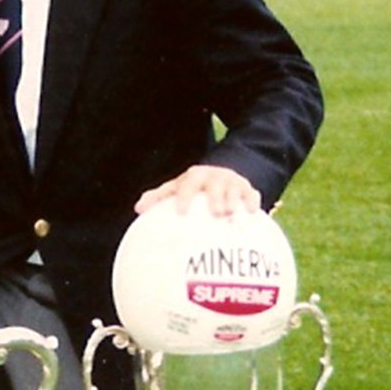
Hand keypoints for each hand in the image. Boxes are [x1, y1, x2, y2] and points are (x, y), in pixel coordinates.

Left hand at [134, 165, 261, 216]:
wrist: (220, 175)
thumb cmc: (193, 188)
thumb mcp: (177, 189)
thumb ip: (158, 198)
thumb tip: (138, 209)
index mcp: (194, 178)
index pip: (186, 185)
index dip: (184, 196)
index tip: (181, 211)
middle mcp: (213, 177)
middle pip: (213, 185)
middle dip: (214, 197)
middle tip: (215, 212)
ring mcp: (231, 182)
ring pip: (233, 189)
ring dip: (233, 200)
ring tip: (231, 214)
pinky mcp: (246, 189)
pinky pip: (251, 194)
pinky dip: (251, 201)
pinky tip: (252, 212)